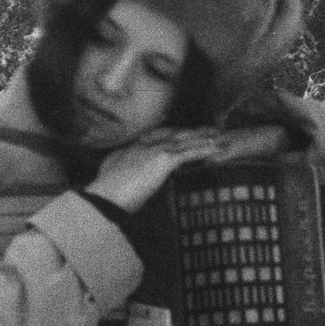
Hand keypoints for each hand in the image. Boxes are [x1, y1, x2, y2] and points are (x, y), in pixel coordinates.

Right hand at [83, 124, 290, 211]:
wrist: (104, 197)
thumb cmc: (105, 194)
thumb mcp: (111, 180)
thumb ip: (121, 174)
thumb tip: (127, 179)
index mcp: (132, 149)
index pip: (157, 136)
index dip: (173, 133)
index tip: (184, 132)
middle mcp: (144, 145)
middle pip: (174, 134)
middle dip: (192, 131)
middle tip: (209, 128)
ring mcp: (153, 151)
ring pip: (184, 140)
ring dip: (204, 137)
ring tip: (220, 134)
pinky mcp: (162, 160)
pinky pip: (189, 152)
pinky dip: (204, 149)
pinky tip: (217, 148)